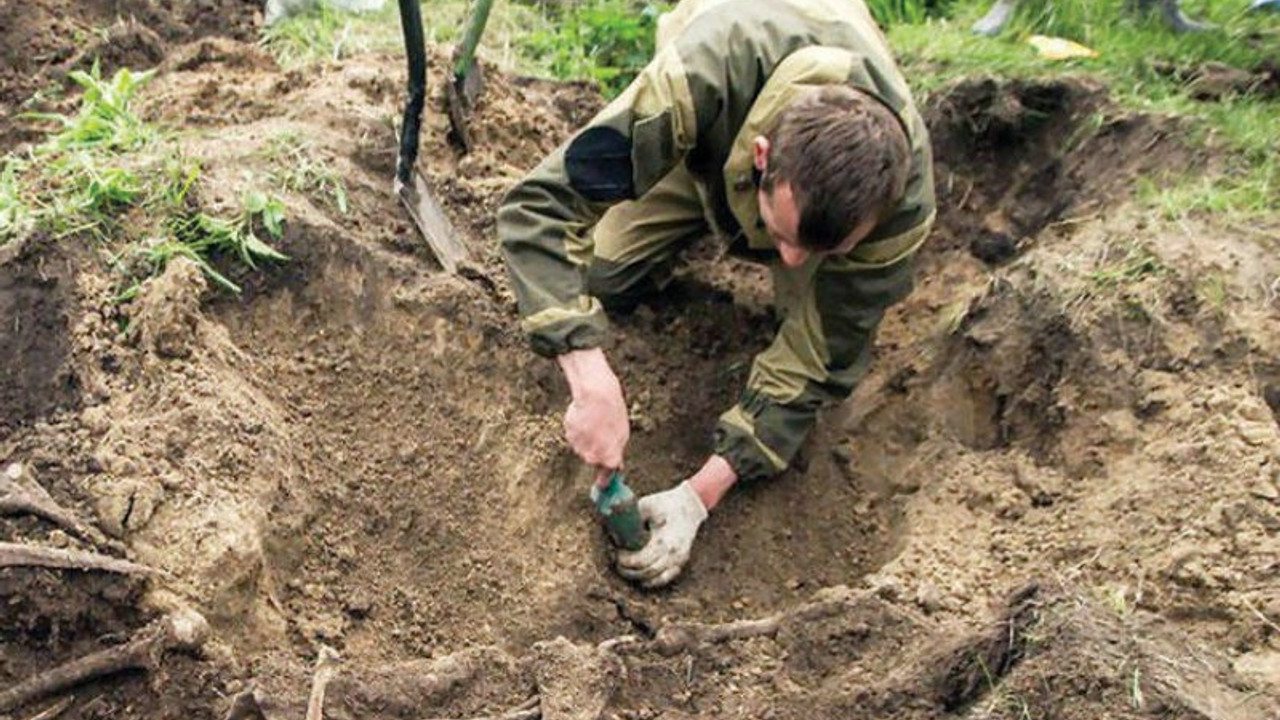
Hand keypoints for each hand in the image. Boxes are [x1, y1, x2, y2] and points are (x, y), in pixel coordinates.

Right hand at [558, 349, 629, 471]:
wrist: (596, 395)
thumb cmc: (613, 414)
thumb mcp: (622, 434)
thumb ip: (616, 453)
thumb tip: (615, 465)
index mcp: (609, 459)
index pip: (606, 479)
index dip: (605, 482)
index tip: (602, 486)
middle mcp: (592, 457)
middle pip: (594, 460)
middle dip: (598, 451)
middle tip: (603, 434)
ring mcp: (578, 447)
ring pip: (583, 447)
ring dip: (589, 439)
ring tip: (595, 422)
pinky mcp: (569, 435)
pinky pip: (575, 437)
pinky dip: (580, 430)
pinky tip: (585, 418)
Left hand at [617, 482, 707, 587]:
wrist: (690, 505)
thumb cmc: (666, 504)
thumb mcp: (646, 505)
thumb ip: (631, 518)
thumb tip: (614, 529)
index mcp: (664, 540)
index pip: (642, 560)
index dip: (626, 561)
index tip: (617, 555)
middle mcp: (674, 553)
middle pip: (648, 572)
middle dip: (629, 571)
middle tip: (618, 563)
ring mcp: (679, 559)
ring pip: (656, 579)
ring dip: (639, 577)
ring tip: (626, 570)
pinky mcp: (681, 561)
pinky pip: (666, 578)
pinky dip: (653, 581)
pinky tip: (641, 578)